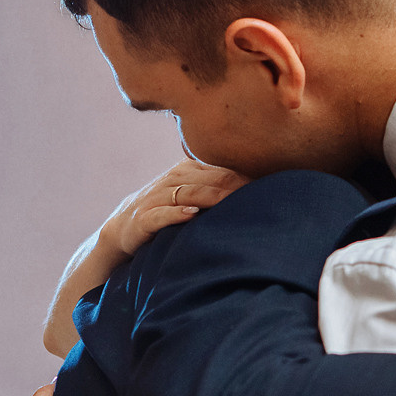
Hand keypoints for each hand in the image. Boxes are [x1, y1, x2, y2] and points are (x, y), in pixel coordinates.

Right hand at [103, 159, 248, 256]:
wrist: (123, 228)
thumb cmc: (166, 209)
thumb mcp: (190, 191)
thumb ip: (218, 184)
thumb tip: (260, 182)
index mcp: (187, 169)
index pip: (220, 167)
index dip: (245, 171)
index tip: (272, 175)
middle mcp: (173, 180)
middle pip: (209, 178)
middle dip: (235, 183)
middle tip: (262, 188)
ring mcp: (157, 199)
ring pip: (188, 193)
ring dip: (211, 196)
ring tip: (233, 199)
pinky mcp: (143, 219)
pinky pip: (160, 216)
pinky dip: (175, 214)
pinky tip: (192, 215)